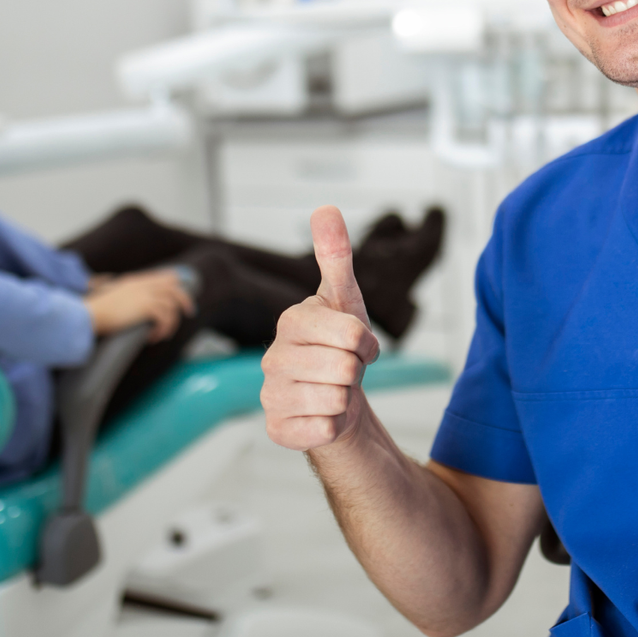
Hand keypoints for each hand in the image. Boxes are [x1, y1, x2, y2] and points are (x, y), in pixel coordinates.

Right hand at [85, 268, 194, 340]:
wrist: (87, 314)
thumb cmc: (93, 311)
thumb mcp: (109, 298)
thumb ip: (120, 296)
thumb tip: (124, 302)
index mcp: (134, 281)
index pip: (163, 277)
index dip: (175, 285)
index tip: (179, 297)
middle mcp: (142, 285)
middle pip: (174, 287)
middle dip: (184, 300)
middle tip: (189, 313)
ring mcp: (145, 294)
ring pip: (172, 304)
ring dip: (171, 323)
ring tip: (161, 335)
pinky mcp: (145, 306)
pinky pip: (165, 317)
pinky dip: (163, 329)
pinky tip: (153, 338)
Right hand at [261, 206, 382, 450]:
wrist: (336, 397)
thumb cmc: (340, 346)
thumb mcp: (345, 299)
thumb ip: (336, 255)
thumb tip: (325, 208)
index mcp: (290, 322)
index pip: (351, 333)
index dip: (366, 342)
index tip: (358, 344)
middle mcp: (272, 358)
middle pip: (345, 369)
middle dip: (356, 372)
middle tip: (345, 370)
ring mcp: (271, 396)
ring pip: (336, 400)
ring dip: (345, 399)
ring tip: (333, 391)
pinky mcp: (278, 430)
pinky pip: (324, 429)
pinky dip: (333, 426)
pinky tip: (322, 416)